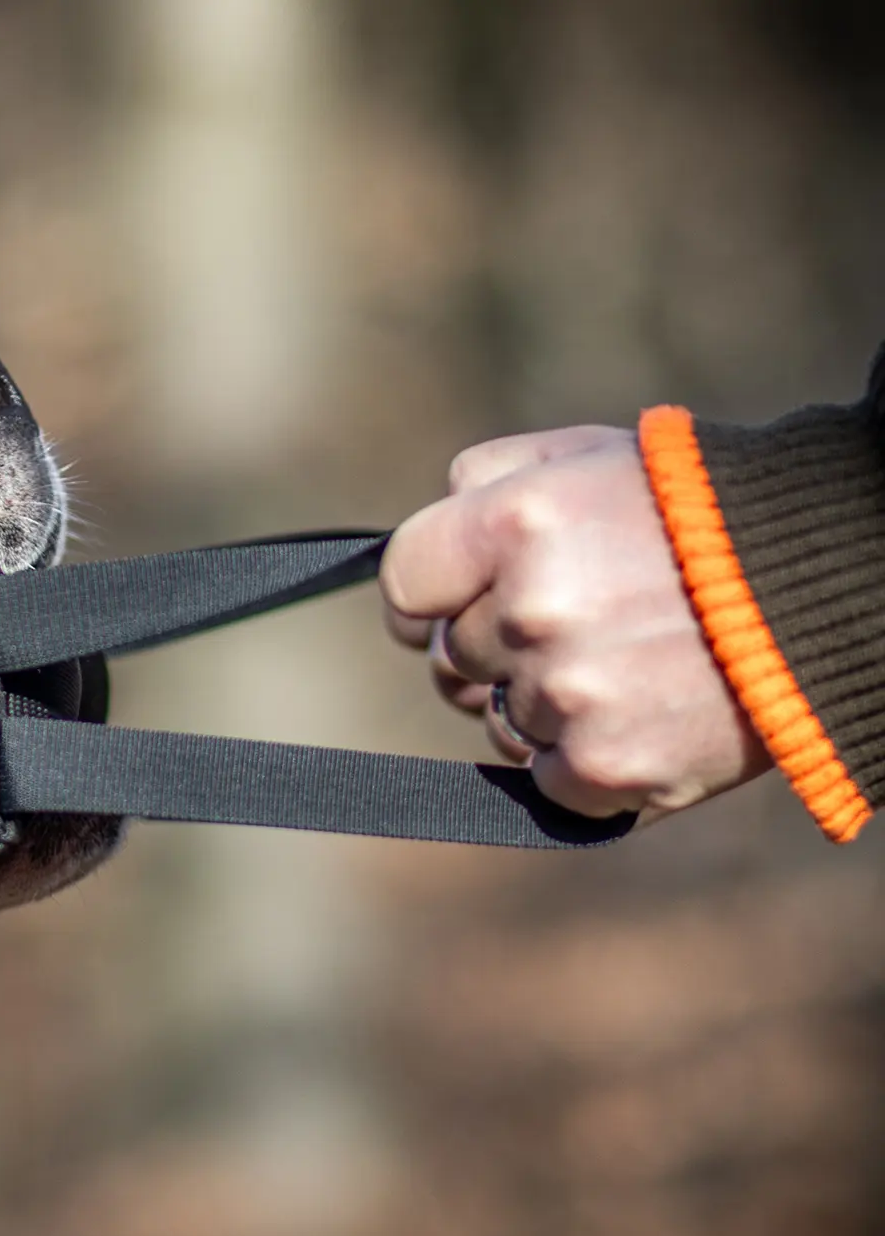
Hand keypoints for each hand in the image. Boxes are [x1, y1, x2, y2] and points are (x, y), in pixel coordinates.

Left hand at [379, 425, 771, 821]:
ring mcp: (567, 694)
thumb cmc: (701, 512)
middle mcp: (532, 610)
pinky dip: (584, 759)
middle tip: (580, 625)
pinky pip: (546, 778)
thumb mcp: (590, 457)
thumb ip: (487, 484)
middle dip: (494, 647)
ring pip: (498, 720)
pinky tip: (643, 714)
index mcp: (517, 522)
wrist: (833, 582)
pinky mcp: (605, 765)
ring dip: (542, 704)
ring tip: (628, 664)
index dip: (425, 600)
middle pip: (451, 657)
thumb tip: (412, 556)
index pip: (403, 582)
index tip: (448, 607)